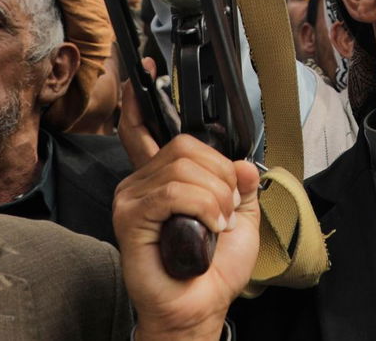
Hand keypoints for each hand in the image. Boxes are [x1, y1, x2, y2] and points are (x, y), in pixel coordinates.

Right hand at [116, 78, 259, 340]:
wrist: (200, 305)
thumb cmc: (212, 269)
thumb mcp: (240, 215)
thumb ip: (241, 183)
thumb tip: (244, 162)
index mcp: (163, 177)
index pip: (144, 128)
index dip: (141, 99)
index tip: (142, 69)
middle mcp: (142, 182)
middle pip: (183, 144)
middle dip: (219, 173)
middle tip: (226, 205)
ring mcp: (133, 199)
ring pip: (182, 166)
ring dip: (215, 195)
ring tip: (217, 222)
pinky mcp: (131, 218)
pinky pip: (174, 191)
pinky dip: (203, 206)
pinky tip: (207, 227)